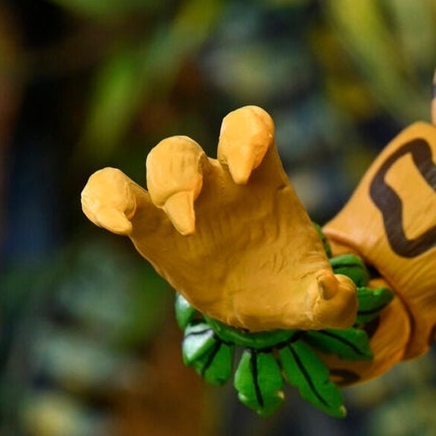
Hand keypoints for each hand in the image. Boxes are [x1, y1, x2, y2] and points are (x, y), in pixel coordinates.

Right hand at [81, 107, 359, 332]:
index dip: (244, 137)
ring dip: (160, 188)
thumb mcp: (317, 303)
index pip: (248, 128)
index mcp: (262, 181)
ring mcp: (185, 205)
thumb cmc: (292, 290)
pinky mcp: (155, 232)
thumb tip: (331, 293)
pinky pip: (116, 198)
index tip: (245, 171)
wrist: (268, 307)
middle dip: (184, 174)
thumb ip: (331, 302)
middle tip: (194, 224)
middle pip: (188, 149)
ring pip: (159, 164)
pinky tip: (112, 219)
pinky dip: (105, 200)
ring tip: (178, 231)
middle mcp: (219, 183)